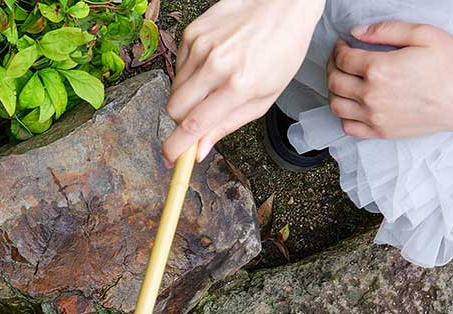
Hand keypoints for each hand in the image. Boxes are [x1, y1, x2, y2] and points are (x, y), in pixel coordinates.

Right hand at [164, 0, 324, 162]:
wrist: (283, 3)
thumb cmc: (282, 49)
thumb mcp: (265, 97)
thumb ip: (228, 125)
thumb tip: (199, 150)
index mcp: (239, 85)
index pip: (193, 126)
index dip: (176, 148)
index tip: (169, 159)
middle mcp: (216, 65)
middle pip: (174, 110)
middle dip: (182, 121)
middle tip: (199, 117)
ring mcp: (200, 47)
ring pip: (175, 89)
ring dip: (188, 95)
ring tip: (214, 82)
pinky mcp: (192, 33)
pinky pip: (178, 67)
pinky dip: (190, 73)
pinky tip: (213, 63)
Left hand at [328, 21, 452, 138]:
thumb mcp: (424, 35)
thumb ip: (386, 31)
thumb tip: (357, 32)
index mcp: (379, 69)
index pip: (342, 58)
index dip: (338, 48)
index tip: (342, 44)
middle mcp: (371, 96)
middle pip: (334, 81)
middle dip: (332, 66)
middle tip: (339, 59)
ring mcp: (375, 117)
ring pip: (336, 105)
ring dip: (334, 90)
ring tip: (343, 80)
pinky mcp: (381, 132)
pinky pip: (348, 127)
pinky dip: (343, 115)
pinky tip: (352, 104)